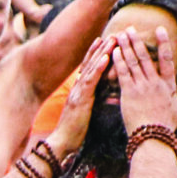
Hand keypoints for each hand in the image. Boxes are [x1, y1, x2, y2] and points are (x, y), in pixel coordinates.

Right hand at [45, 35, 109, 156]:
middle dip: (102, 48)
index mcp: (79, 91)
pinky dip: (99, 67)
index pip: (89, 68)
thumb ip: (97, 103)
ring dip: (103, 52)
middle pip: (90, 64)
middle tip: (114, 33)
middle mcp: (77, 88)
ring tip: (113, 39)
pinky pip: (91, 81)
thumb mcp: (87, 114)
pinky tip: (107, 57)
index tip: (105, 40)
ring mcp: (78, 93)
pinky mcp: (80, 100)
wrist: (62, 144)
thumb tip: (110, 99)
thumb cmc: (75, 133)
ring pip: (92, 68)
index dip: (96, 53)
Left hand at [114, 26, 176, 134]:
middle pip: (145, 57)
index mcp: (168, 85)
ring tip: (120, 35)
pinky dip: (118, 61)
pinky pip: (123, 73)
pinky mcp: (129, 93)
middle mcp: (155, 82)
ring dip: (126, 47)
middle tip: (130, 28)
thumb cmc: (165, 126)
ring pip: (133, 62)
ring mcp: (142, 86)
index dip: (163, 43)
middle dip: (137, 41)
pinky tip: (114, 51)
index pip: (167, 59)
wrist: (152, 137)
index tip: (160, 30)